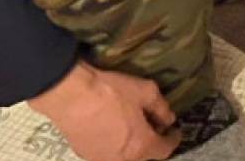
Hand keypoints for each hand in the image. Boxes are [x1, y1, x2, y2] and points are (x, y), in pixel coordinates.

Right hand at [28, 61, 180, 160]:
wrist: (70, 95)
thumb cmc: (111, 92)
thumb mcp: (146, 91)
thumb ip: (161, 108)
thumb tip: (168, 118)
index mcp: (141, 146)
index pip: (164, 150)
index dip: (173, 139)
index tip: (174, 130)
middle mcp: (122, 159)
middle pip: (144, 156)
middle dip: (152, 143)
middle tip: (153, 126)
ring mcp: (100, 158)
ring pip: (124, 156)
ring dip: (132, 145)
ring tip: (132, 127)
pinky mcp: (83, 153)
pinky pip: (106, 152)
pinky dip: (114, 144)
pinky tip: (112, 129)